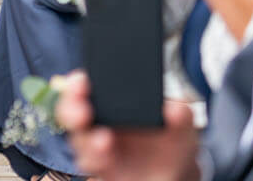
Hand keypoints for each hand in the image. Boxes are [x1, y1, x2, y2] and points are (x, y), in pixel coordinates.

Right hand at [56, 70, 200, 180]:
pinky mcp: (99, 167)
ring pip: (77, 139)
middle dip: (71, 108)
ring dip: (86, 139)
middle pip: (70, 110)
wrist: (175, 172)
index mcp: (111, 102)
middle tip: (82, 111)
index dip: (77, 82)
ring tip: (103, 140)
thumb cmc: (172, 141)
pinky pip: (87, 162)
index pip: (85, 86)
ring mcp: (95, 145)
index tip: (81, 81)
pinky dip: (94, 159)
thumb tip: (174, 109)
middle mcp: (97, 121)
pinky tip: (106, 156)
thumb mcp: (182, 124)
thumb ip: (181, 114)